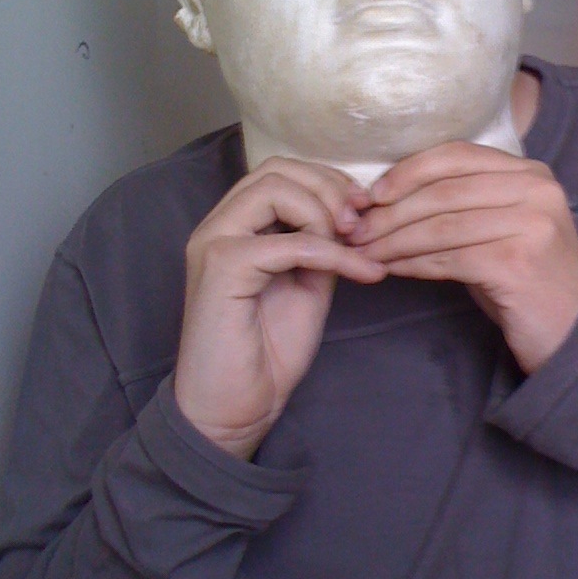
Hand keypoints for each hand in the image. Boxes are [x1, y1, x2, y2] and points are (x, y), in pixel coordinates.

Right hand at [174, 159, 385, 459]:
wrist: (234, 408)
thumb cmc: (266, 352)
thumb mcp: (308, 284)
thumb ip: (322, 246)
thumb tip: (354, 217)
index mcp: (235, 226)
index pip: (280, 170)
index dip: (328, 180)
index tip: (364, 209)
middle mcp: (217, 226)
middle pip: (277, 169)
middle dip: (330, 188)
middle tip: (362, 223)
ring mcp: (213, 244)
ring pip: (274, 190)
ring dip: (326, 213)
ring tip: (355, 246)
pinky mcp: (221, 270)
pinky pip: (287, 242)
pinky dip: (332, 252)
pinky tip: (362, 273)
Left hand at [346, 144, 577, 374]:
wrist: (572, 331)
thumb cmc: (524, 279)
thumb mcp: (498, 228)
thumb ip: (459, 204)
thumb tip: (384, 197)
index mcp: (531, 173)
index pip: (457, 156)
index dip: (408, 171)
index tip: (371, 194)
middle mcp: (537, 191)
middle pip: (445, 191)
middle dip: (391, 212)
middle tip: (354, 229)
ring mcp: (531, 225)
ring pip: (442, 225)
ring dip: (394, 240)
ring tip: (363, 252)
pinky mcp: (518, 263)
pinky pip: (449, 258)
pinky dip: (413, 263)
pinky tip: (392, 269)